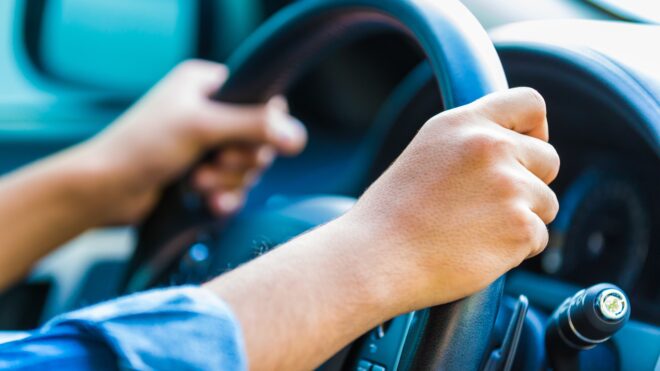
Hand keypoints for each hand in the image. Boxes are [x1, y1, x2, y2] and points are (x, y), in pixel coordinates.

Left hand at [79, 60, 306, 223]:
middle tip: (212, 165)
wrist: (106, 191)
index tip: (244, 143)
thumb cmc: (144, 147)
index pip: (262, 101)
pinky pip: (234, 187)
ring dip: (228, 181)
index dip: (264, 128)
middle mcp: (209, 112)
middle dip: (238, 161)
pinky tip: (210, 206)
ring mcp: (206, 145)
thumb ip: (254, 126)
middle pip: (258, 139)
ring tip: (198, 185)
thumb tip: (299, 136)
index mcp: (207, 85)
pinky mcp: (203, 175)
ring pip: (247, 167)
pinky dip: (225, 197)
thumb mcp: (202, 127)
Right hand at [345, 87, 559, 310]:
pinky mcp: (520, 226)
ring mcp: (509, 186)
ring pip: (546, 203)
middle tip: (492, 205)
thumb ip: (469, 144)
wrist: (376, 258)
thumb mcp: (425, 154)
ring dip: (522, 219)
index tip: (527, 150)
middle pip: (549, 158)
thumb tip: (511, 151)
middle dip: (531, 182)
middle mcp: (490, 146)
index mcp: (462, 124)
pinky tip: (477, 250)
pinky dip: (515, 249)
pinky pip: (538, 237)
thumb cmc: (391, 216)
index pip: (530, 103)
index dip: (536, 129)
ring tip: (475, 231)